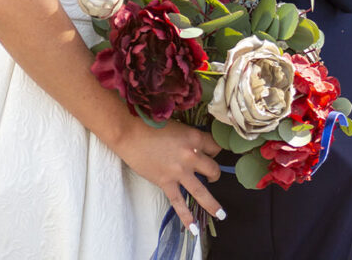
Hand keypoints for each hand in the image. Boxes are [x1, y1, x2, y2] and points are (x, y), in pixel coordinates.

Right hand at [115, 116, 222, 233]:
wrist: (130, 133)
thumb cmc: (151, 123)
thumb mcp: (177, 125)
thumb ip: (188, 137)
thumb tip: (194, 145)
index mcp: (194, 137)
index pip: (215, 146)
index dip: (216, 149)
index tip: (214, 152)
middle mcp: (191, 156)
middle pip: (213, 168)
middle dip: (215, 173)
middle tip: (212, 174)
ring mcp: (179, 172)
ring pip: (201, 191)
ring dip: (212, 204)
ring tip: (221, 214)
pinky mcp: (166, 183)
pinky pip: (179, 203)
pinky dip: (187, 217)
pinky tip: (194, 228)